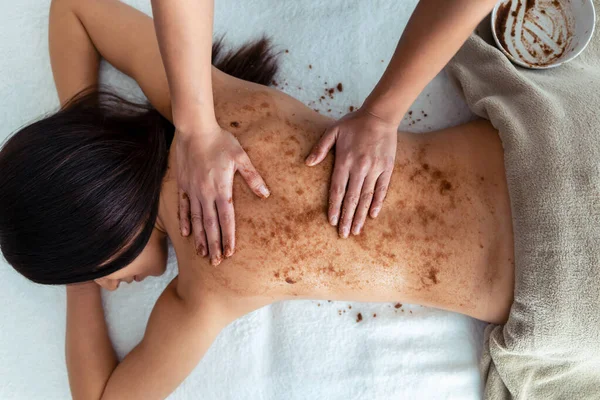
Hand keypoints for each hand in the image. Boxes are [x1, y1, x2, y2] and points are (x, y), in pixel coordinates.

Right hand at [176, 124, 268, 265]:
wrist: (194, 129)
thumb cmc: (220, 141)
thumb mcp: (240, 157)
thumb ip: (252, 177)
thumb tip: (265, 194)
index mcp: (221, 189)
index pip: (226, 219)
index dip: (228, 237)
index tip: (230, 253)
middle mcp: (205, 194)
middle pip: (210, 225)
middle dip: (214, 245)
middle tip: (216, 263)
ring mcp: (192, 191)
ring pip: (196, 220)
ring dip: (200, 239)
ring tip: (203, 254)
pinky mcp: (183, 185)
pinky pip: (183, 208)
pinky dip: (184, 222)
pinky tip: (186, 234)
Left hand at [305, 108, 396, 237]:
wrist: (380, 115)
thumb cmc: (354, 123)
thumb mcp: (333, 131)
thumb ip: (320, 148)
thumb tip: (307, 163)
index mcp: (345, 161)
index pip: (338, 189)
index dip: (335, 207)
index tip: (332, 222)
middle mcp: (360, 168)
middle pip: (352, 198)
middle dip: (347, 218)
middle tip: (344, 234)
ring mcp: (375, 169)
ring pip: (367, 197)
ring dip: (361, 215)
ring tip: (357, 231)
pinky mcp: (387, 168)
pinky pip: (382, 189)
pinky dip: (378, 203)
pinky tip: (373, 215)